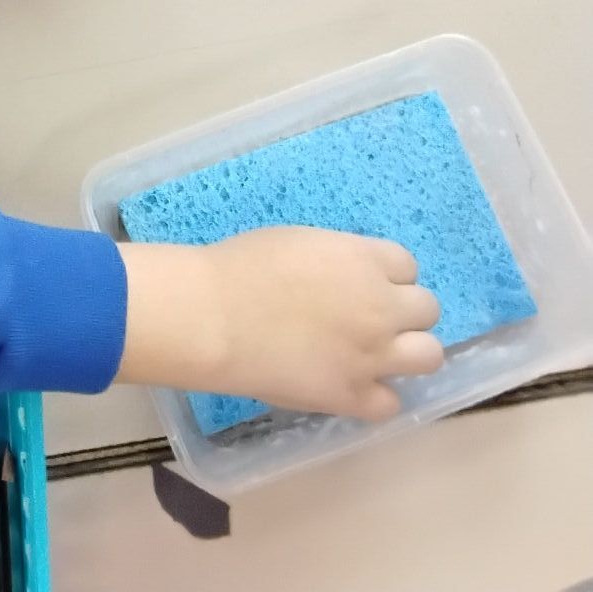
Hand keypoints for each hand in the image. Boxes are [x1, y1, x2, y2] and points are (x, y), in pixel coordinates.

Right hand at [118, 229, 443, 421]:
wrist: (216, 317)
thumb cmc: (243, 266)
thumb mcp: (301, 242)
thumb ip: (339, 262)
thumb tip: (348, 280)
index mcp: (364, 260)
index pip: (407, 265)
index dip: (386, 275)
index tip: (363, 283)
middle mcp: (381, 307)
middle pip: (427, 309)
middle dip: (402, 312)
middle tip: (369, 318)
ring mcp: (373, 355)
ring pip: (430, 356)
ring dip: (407, 352)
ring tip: (375, 355)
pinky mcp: (354, 395)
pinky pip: (392, 403)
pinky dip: (376, 396)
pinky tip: (352, 387)